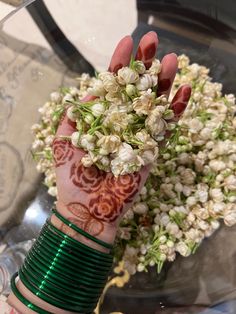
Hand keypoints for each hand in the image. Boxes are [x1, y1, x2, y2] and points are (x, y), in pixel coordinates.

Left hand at [53, 32, 190, 245]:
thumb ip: (76, 113)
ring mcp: (139, 135)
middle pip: (136, 89)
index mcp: (102, 117)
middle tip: (152, 40)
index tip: (127, 42)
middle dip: (144, 65)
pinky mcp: (152, 150)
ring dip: (164, 82)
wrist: (87, 206)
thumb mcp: (66, 138)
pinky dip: (176, 109)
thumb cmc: (72, 175)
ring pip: (154, 104)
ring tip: (171, 60)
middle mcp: (122, 122)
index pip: (113, 85)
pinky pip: (166, 127)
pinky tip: (184, 90)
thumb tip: (91, 89)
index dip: (120, 64)